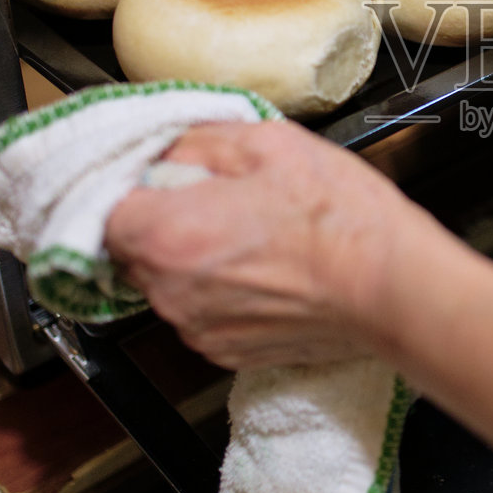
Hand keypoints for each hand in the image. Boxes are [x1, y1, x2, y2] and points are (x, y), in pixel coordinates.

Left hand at [105, 119, 443, 368]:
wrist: (391, 287)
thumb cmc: (340, 218)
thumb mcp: (269, 143)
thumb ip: (199, 139)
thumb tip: (169, 147)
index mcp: (168, 233)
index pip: (101, 209)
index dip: (131, 186)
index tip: (160, 176)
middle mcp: (170, 292)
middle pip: (132, 249)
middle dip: (164, 221)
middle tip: (218, 198)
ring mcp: (197, 329)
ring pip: (168, 283)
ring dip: (194, 258)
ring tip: (253, 234)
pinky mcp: (227, 353)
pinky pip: (202, 313)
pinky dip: (222, 292)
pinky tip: (267, 269)